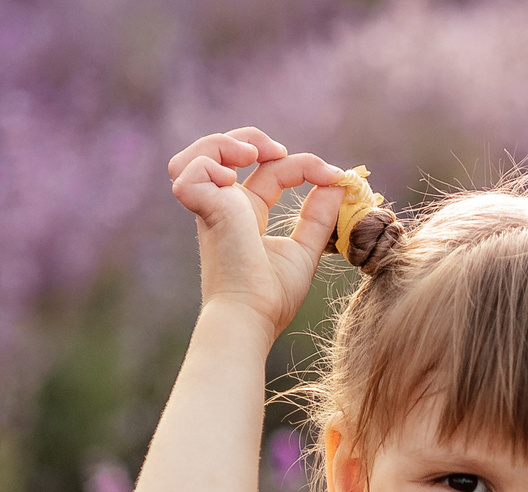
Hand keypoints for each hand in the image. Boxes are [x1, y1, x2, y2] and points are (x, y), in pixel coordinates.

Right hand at [169, 128, 348, 337]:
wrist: (252, 317)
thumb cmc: (272, 297)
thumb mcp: (305, 249)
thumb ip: (320, 217)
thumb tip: (339, 185)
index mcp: (247, 214)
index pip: (271, 172)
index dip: (302, 165)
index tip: (334, 177)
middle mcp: (225, 207)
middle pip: (225, 150)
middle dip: (252, 137)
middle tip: (280, 151)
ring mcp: (210, 207)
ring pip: (198, 154)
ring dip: (225, 142)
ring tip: (251, 155)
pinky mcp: (202, 210)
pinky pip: (187, 172)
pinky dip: (207, 165)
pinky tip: (229, 180)